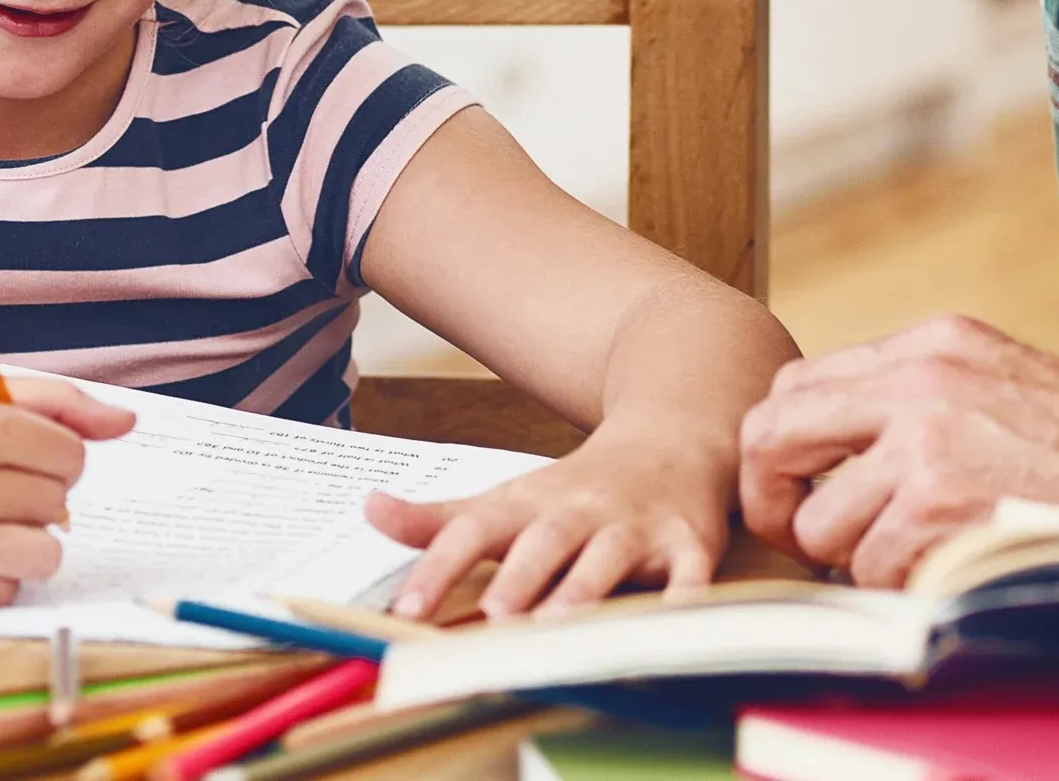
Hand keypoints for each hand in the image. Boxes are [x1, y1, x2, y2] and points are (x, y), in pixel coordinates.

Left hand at [367, 425, 733, 620]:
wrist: (675, 435)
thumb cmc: (579, 488)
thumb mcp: (509, 498)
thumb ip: (440, 518)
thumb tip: (367, 509)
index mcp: (529, 505)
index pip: (475, 529)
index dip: (440, 566)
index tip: (406, 608)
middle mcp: (580, 512)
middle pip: (545, 541)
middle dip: (521, 578)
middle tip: (494, 615)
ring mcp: (636, 527)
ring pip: (609, 556)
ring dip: (585, 588)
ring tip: (559, 623)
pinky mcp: (690, 544)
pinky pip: (690, 573)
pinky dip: (685, 598)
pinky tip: (673, 621)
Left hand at [738, 315, 1058, 587]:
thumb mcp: (997, 381)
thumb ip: (914, 397)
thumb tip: (829, 449)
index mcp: (930, 343)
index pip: (796, 384)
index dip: (784, 447)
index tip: (806, 487)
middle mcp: (917, 379)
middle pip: (770, 433)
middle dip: (771, 498)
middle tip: (803, 535)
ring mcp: (925, 441)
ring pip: (817, 521)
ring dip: (851, 556)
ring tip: (910, 553)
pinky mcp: (939, 503)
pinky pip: (869, 566)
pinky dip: (899, 583)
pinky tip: (949, 566)